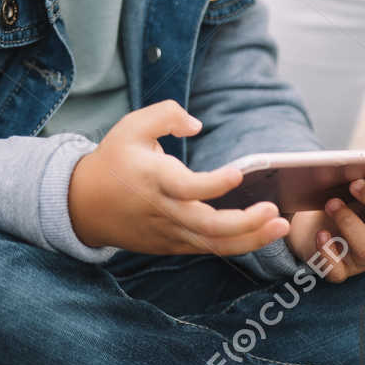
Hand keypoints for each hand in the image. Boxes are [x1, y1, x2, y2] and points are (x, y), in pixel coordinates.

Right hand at [67, 100, 290, 255]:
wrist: (84, 205)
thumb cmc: (113, 160)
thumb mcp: (131, 125)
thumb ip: (166, 115)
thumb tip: (197, 124)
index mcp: (154, 179)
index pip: (188, 188)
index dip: (215, 184)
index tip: (239, 173)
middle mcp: (164, 210)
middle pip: (209, 227)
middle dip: (246, 223)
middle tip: (275, 210)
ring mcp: (169, 232)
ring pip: (214, 245)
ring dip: (251, 239)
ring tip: (281, 226)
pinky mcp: (173, 245)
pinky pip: (209, 249)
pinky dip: (237, 244)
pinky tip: (261, 232)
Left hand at [285, 104, 364, 281]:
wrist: (306, 219)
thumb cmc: (344, 193)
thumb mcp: (363, 168)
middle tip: (355, 183)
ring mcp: (361, 255)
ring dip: (351, 224)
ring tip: (331, 203)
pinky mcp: (337, 268)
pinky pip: (339, 271)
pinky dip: (330, 254)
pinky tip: (321, 234)